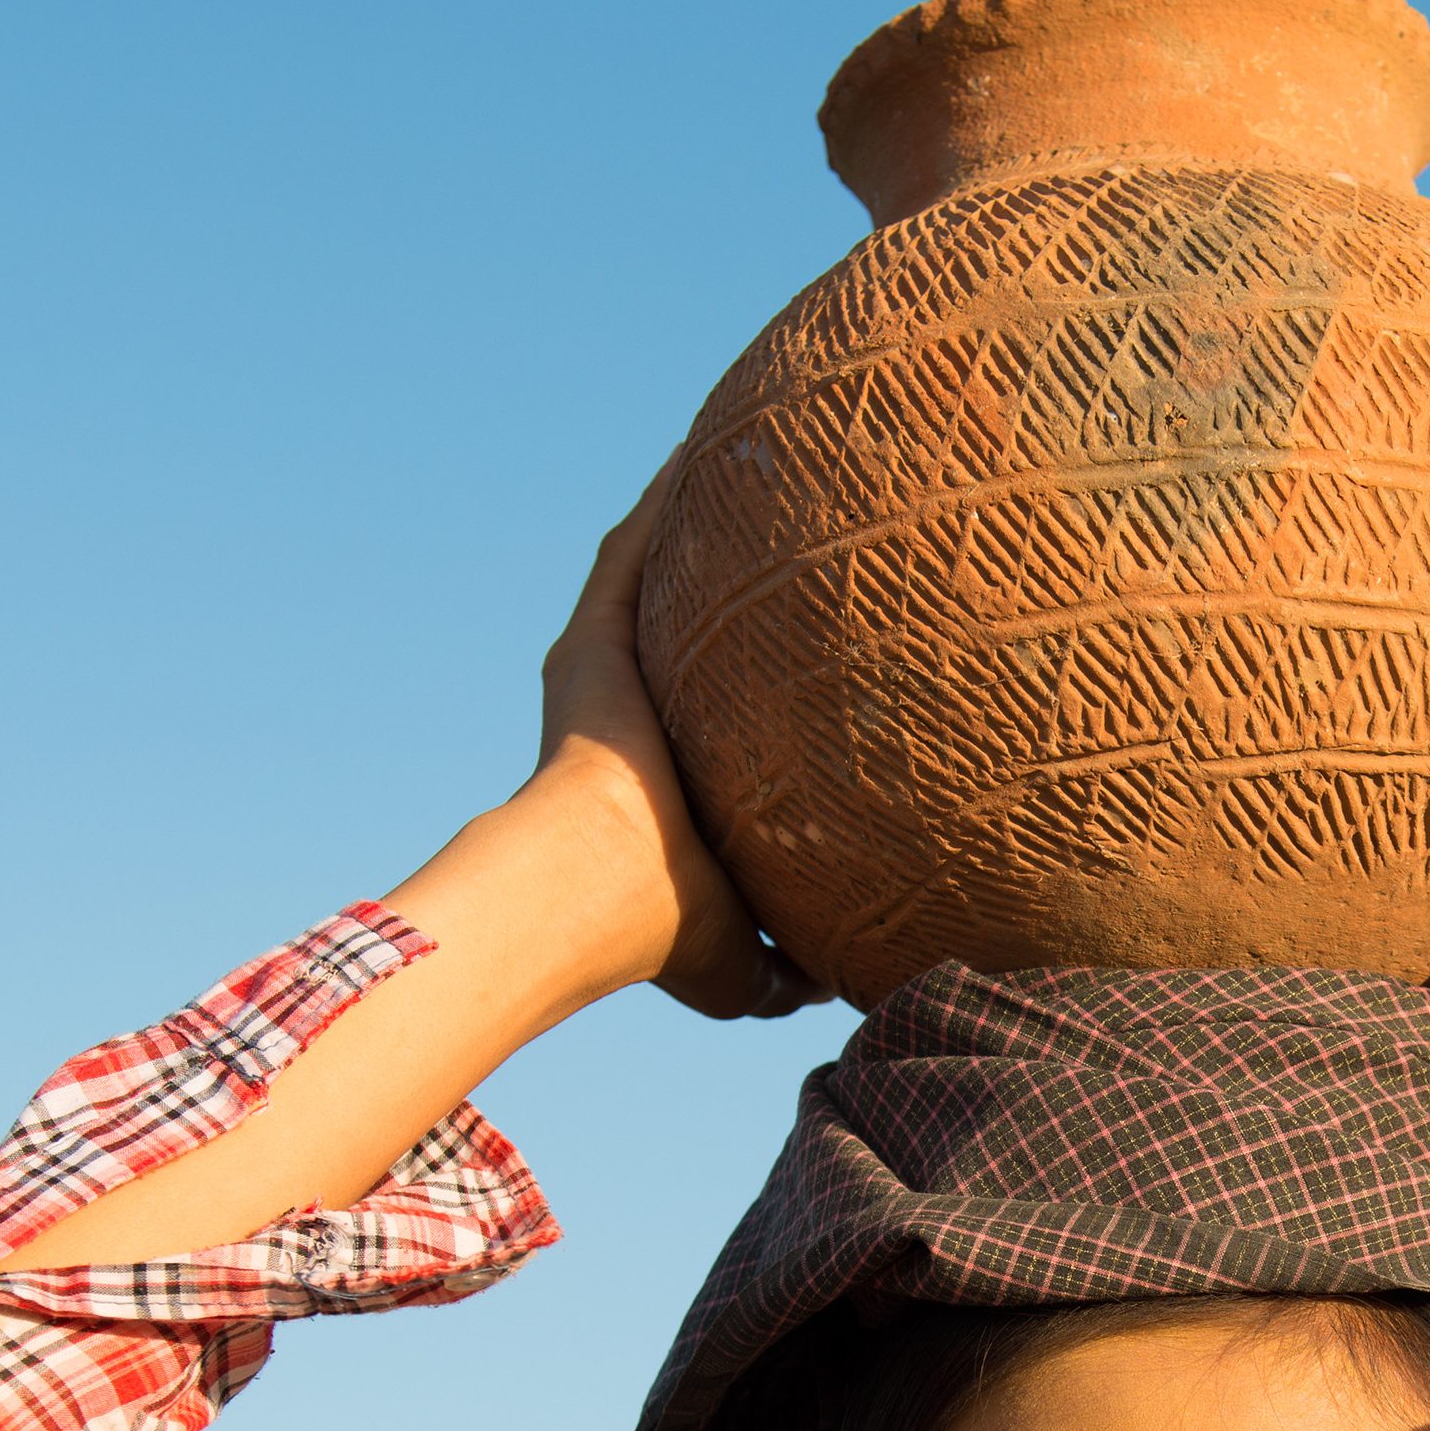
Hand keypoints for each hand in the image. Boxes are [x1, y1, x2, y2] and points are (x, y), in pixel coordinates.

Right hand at [528, 465, 818, 1022]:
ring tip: (742, 461)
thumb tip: (836, 980)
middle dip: (725, 590)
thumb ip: (786, 968)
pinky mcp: (593, 637)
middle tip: (787, 537)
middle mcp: (635, 714)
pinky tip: (697, 451)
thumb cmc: (660, 931)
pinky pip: (633, 552)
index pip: (719, 722)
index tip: (810, 662)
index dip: (756, 693)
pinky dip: (661, 501)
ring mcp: (607, 668)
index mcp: (667, 782)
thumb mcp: (742, 964)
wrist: (596, 887)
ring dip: (688, 523)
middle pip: (686, 632)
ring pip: (656, 578)